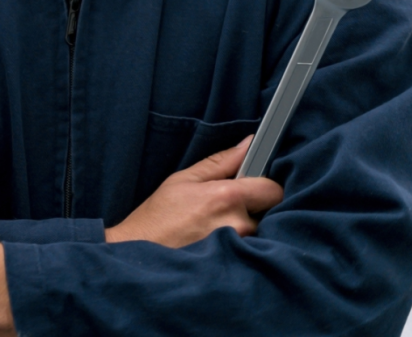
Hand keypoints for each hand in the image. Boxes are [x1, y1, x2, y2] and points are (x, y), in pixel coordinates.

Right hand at [105, 136, 282, 247]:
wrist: (139, 254)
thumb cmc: (158, 217)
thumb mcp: (184, 180)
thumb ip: (221, 162)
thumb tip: (248, 144)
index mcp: (227, 196)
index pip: (273, 190)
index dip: (266, 186)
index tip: (255, 186)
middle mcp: (237, 224)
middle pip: (268, 214)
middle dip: (254, 209)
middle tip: (227, 210)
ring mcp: (236, 249)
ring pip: (258, 233)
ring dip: (245, 228)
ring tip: (217, 228)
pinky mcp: (233, 267)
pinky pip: (249, 252)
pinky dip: (240, 246)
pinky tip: (217, 243)